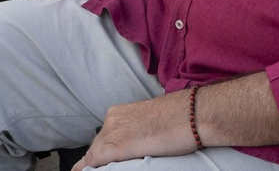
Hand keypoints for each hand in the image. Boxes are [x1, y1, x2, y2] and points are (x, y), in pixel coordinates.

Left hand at [72, 89, 194, 170]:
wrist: (192, 115)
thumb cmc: (179, 120)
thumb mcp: (150, 124)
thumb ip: (135, 133)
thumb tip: (133, 144)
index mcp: (119, 113)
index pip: (103, 138)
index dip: (102, 154)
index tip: (103, 164)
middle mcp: (112, 120)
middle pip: (97, 146)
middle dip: (100, 160)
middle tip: (109, 167)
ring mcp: (113, 132)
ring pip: (95, 154)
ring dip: (98, 164)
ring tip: (101, 170)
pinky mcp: (117, 146)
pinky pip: (92, 161)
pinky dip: (87, 169)